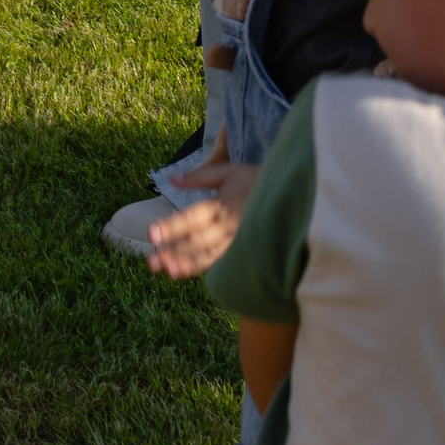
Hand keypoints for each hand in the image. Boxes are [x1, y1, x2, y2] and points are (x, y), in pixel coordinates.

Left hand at [147, 152, 260, 279]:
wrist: (293, 195)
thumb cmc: (257, 181)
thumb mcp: (229, 172)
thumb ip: (199, 177)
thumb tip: (171, 178)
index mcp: (222, 204)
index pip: (192, 217)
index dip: (171, 226)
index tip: (151, 234)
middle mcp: (228, 225)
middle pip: (197, 241)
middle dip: (174, 251)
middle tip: (151, 262)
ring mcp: (237, 241)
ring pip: (208, 255)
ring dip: (187, 264)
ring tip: (167, 271)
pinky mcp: (245, 251)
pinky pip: (222, 262)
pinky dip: (203, 268)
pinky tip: (185, 273)